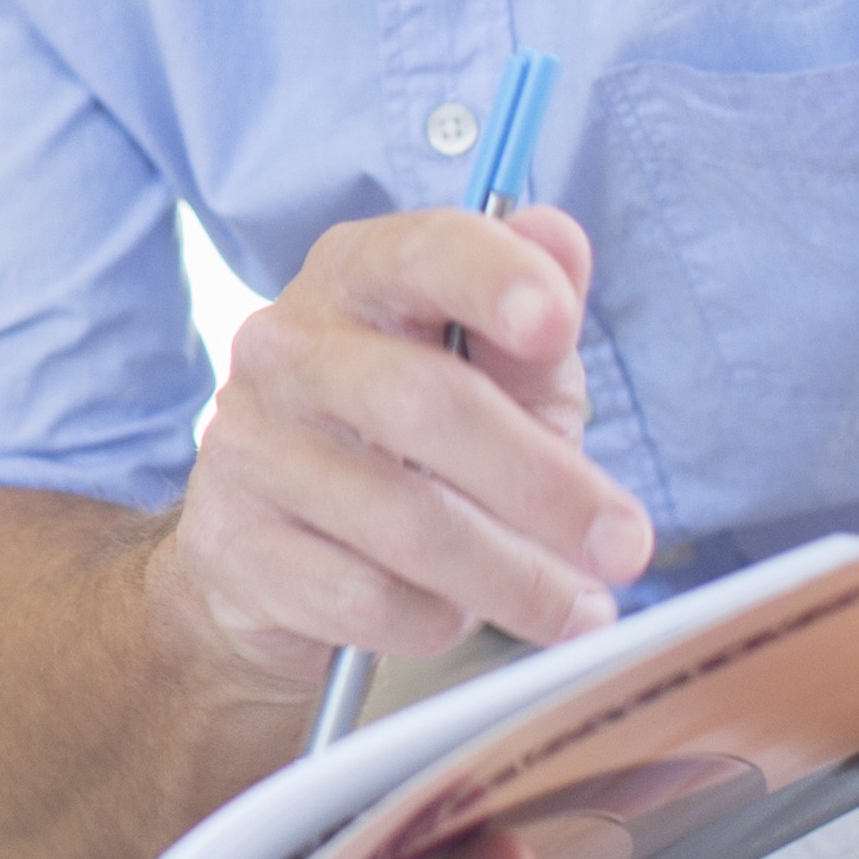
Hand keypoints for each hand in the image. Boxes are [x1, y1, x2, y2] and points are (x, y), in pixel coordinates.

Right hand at [151, 206, 654, 709]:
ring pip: (404, 520)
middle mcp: (286, 345)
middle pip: (422, 402)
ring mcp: (247, 444)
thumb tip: (561, 240)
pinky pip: (363, 595)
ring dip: (514, 576)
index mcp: (357, 276)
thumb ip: (534, 329)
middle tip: (626, 546)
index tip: (556, 325)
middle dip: (544, 482)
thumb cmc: (412, 445)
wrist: (276, 553)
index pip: (422, 252)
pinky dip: (436, 618)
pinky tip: (461, 616)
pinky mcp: (232, 542)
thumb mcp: (493, 380)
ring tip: (580, 611)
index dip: (492, 279)